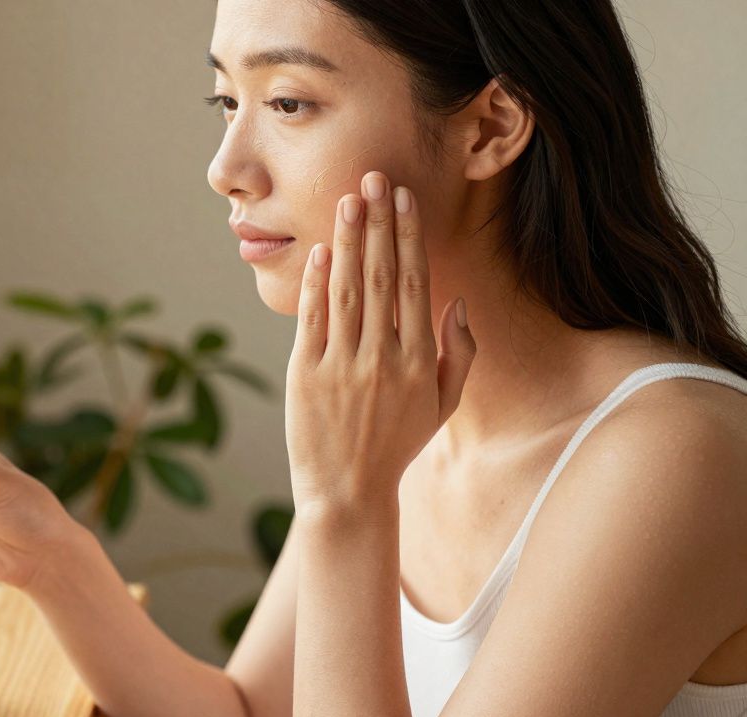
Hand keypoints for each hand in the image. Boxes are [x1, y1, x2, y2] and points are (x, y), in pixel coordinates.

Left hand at [285, 172, 475, 511]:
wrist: (347, 491)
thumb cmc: (396, 445)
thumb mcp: (442, 406)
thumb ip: (458, 354)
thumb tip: (455, 302)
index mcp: (420, 361)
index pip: (414, 283)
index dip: (408, 237)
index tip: (404, 199)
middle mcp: (383, 358)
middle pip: (381, 276)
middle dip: (379, 222)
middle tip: (375, 177)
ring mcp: (343, 365)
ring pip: (348, 290)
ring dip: (348, 240)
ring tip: (348, 199)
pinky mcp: (305, 375)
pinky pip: (313, 320)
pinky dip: (316, 283)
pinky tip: (320, 251)